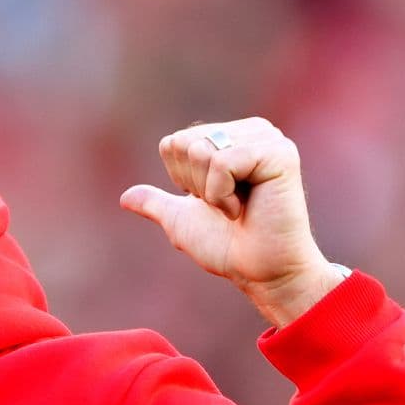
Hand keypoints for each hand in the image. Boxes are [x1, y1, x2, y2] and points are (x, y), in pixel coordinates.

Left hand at [119, 118, 346, 326]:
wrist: (260, 272)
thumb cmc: (227, 247)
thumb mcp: (181, 222)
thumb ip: (156, 203)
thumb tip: (124, 198)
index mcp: (232, 138)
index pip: (173, 143)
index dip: (182, 180)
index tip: (214, 201)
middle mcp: (252, 131)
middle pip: (185, 143)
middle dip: (195, 183)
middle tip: (228, 205)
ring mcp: (269, 139)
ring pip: (202, 150)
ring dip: (210, 191)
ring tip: (239, 207)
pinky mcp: (280, 154)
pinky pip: (222, 163)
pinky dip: (223, 195)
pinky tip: (246, 208)